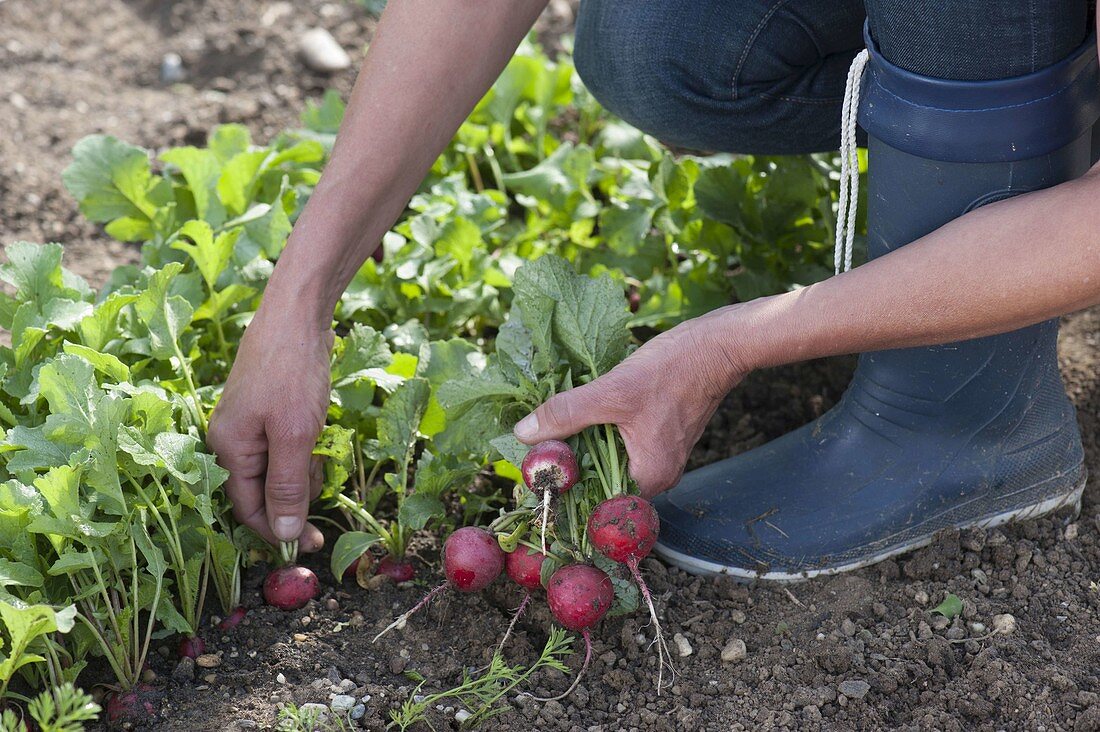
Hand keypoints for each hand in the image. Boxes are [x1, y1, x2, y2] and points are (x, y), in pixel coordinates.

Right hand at [207, 304, 333, 549]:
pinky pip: (289, 445)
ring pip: (281, 468)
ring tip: (323, 444)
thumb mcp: (294, 436)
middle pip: (265, 490)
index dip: (279, 530)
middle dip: (298, 491)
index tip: (312, 544)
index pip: (249, 509)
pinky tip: (321, 429)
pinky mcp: (270, 411)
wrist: (298, 315)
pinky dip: (308, 446)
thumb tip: (283, 535)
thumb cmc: (292, 373)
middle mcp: (232, 440)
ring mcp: (251, 424)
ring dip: (307, 466)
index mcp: (227, 449)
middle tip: (324, 475)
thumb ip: (287, 486)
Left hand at [513, 307, 750, 497]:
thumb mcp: (611, 392)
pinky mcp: (658, 438)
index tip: (535, 468)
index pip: (594, 500)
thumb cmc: (672, 371)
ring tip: (553, 426)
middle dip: (569, 461)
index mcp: (648, 478)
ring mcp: (659, 457)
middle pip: (599, 481)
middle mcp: (656, 477)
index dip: (564, 485)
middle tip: (535, 443)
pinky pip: (619, 444)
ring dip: (582, 444)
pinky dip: (599, 431)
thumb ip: (566, 414)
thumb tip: (524, 434)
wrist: (715, 346)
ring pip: (607, 460)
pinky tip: (581, 413)